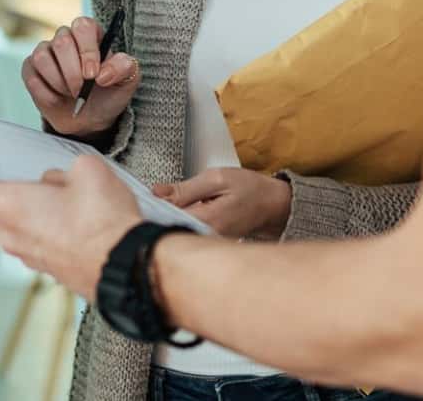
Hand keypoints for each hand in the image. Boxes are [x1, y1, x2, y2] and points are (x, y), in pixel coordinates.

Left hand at [0, 156, 140, 299]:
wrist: (129, 267)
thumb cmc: (105, 222)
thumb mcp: (86, 171)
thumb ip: (63, 172)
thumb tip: (59, 183)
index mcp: (11, 206)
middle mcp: (12, 235)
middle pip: (6, 203)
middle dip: (28, 189)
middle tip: (57, 179)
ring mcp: (30, 256)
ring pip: (29, 223)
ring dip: (47, 211)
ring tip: (82, 203)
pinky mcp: (50, 270)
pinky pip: (46, 241)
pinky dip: (60, 230)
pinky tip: (87, 223)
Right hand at [24, 16, 139, 137]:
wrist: (89, 119)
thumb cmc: (108, 94)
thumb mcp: (126, 82)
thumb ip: (124, 68)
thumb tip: (103, 73)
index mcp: (91, 34)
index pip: (84, 26)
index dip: (87, 50)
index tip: (93, 74)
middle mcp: (66, 38)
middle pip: (61, 42)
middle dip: (72, 72)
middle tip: (81, 90)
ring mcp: (45, 52)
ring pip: (42, 58)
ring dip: (59, 83)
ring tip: (71, 94)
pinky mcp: (30, 69)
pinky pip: (32, 77)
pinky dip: (46, 94)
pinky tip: (58, 99)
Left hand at [153, 168, 292, 239]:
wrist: (274, 206)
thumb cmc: (251, 190)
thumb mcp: (218, 178)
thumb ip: (185, 187)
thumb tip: (157, 192)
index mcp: (207, 221)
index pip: (165, 218)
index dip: (153, 206)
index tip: (149, 196)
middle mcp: (205, 237)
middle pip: (167, 228)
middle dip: (158, 213)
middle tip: (162, 197)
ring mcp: (207, 243)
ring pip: (175, 231)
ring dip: (170, 217)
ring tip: (180, 204)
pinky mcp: (208, 243)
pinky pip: (185, 232)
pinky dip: (181, 221)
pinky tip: (187, 212)